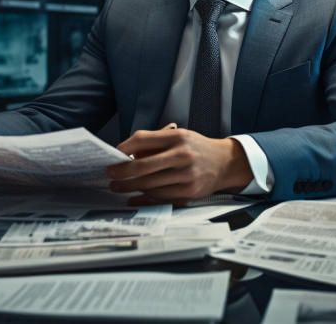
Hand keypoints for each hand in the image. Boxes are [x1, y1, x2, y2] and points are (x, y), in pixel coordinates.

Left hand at [106, 124, 253, 205]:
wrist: (225, 162)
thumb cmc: (196, 148)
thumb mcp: (179, 136)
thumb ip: (155, 142)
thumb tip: (127, 154)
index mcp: (178, 137)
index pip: (142, 140)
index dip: (123, 148)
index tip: (113, 155)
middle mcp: (182, 155)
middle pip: (143, 166)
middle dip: (122, 173)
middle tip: (110, 175)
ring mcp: (186, 176)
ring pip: (149, 185)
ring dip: (129, 187)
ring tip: (119, 186)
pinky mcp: (189, 193)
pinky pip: (160, 198)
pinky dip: (143, 198)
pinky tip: (134, 197)